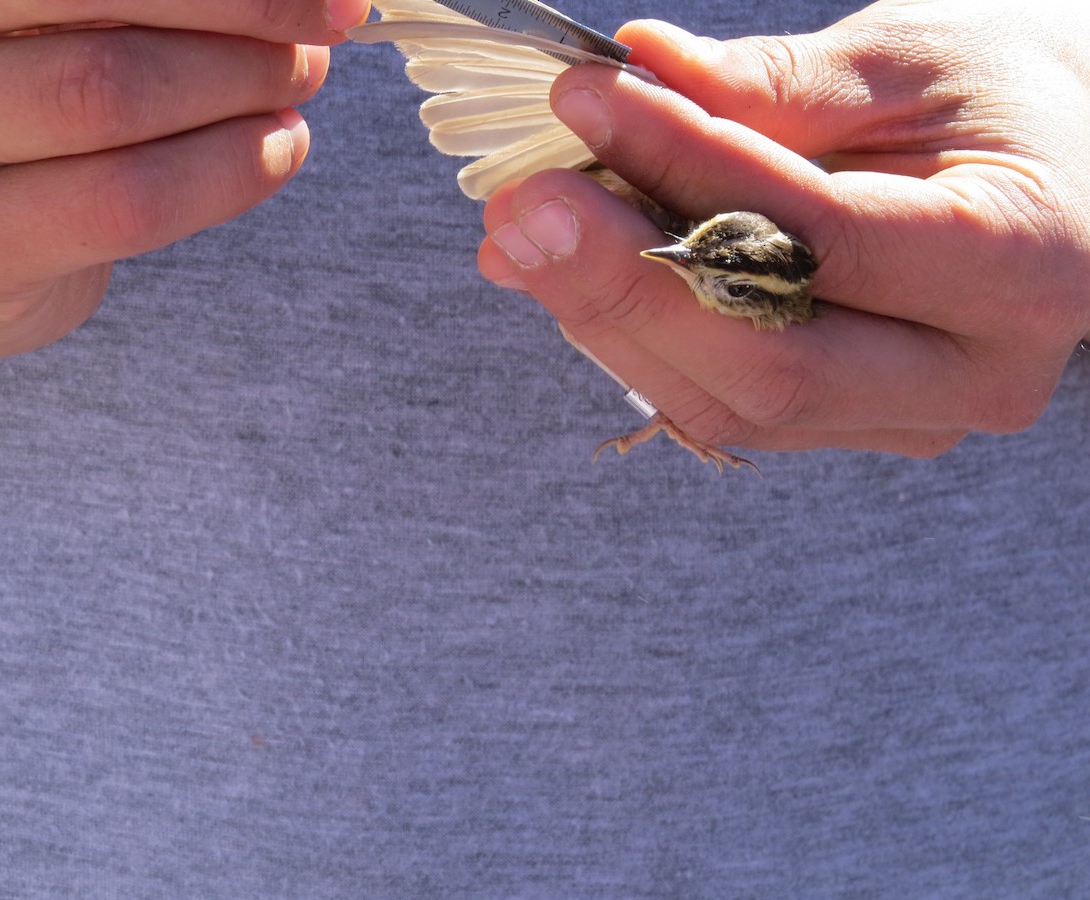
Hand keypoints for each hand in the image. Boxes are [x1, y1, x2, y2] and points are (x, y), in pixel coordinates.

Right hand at [0, 0, 367, 379]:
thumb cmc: (21, 115)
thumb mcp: (62, 26)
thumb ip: (142, 4)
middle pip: (103, 8)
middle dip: (244, 17)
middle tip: (318, 38)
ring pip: (112, 96)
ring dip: (240, 89)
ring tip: (296, 90)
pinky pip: (126, 200)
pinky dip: (230, 170)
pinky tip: (278, 151)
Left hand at [478, 0, 1089, 458]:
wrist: (1055, 179)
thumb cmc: (997, 103)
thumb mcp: (910, 63)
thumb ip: (778, 87)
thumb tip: (644, 74)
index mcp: (1019, 266)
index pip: (822, 238)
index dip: (691, 172)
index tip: (589, 102)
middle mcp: (970, 373)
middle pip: (770, 364)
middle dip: (627, 283)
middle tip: (525, 205)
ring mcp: (904, 416)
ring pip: (728, 400)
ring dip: (607, 317)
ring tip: (522, 235)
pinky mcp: (845, 424)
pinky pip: (718, 399)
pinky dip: (633, 336)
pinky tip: (566, 273)